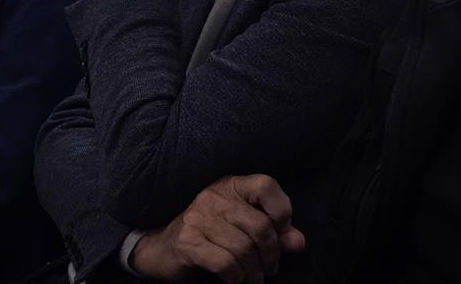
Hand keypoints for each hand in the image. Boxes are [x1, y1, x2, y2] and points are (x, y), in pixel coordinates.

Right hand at [129, 175, 305, 283]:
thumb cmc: (210, 238)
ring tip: (253, 278)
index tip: (281, 234)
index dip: (282, 211)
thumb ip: (274, 233)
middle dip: (271, 255)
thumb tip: (298, 241)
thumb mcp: (243, 230)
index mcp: (230, 186)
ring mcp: (197, 217)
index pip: (266, 185)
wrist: (163, 251)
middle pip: (260, 226)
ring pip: (244, 249)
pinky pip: (226, 263)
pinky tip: (235, 279)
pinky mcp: (188, 241)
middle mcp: (213, 196)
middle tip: (269, 269)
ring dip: (254, 272)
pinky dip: (237, 277)